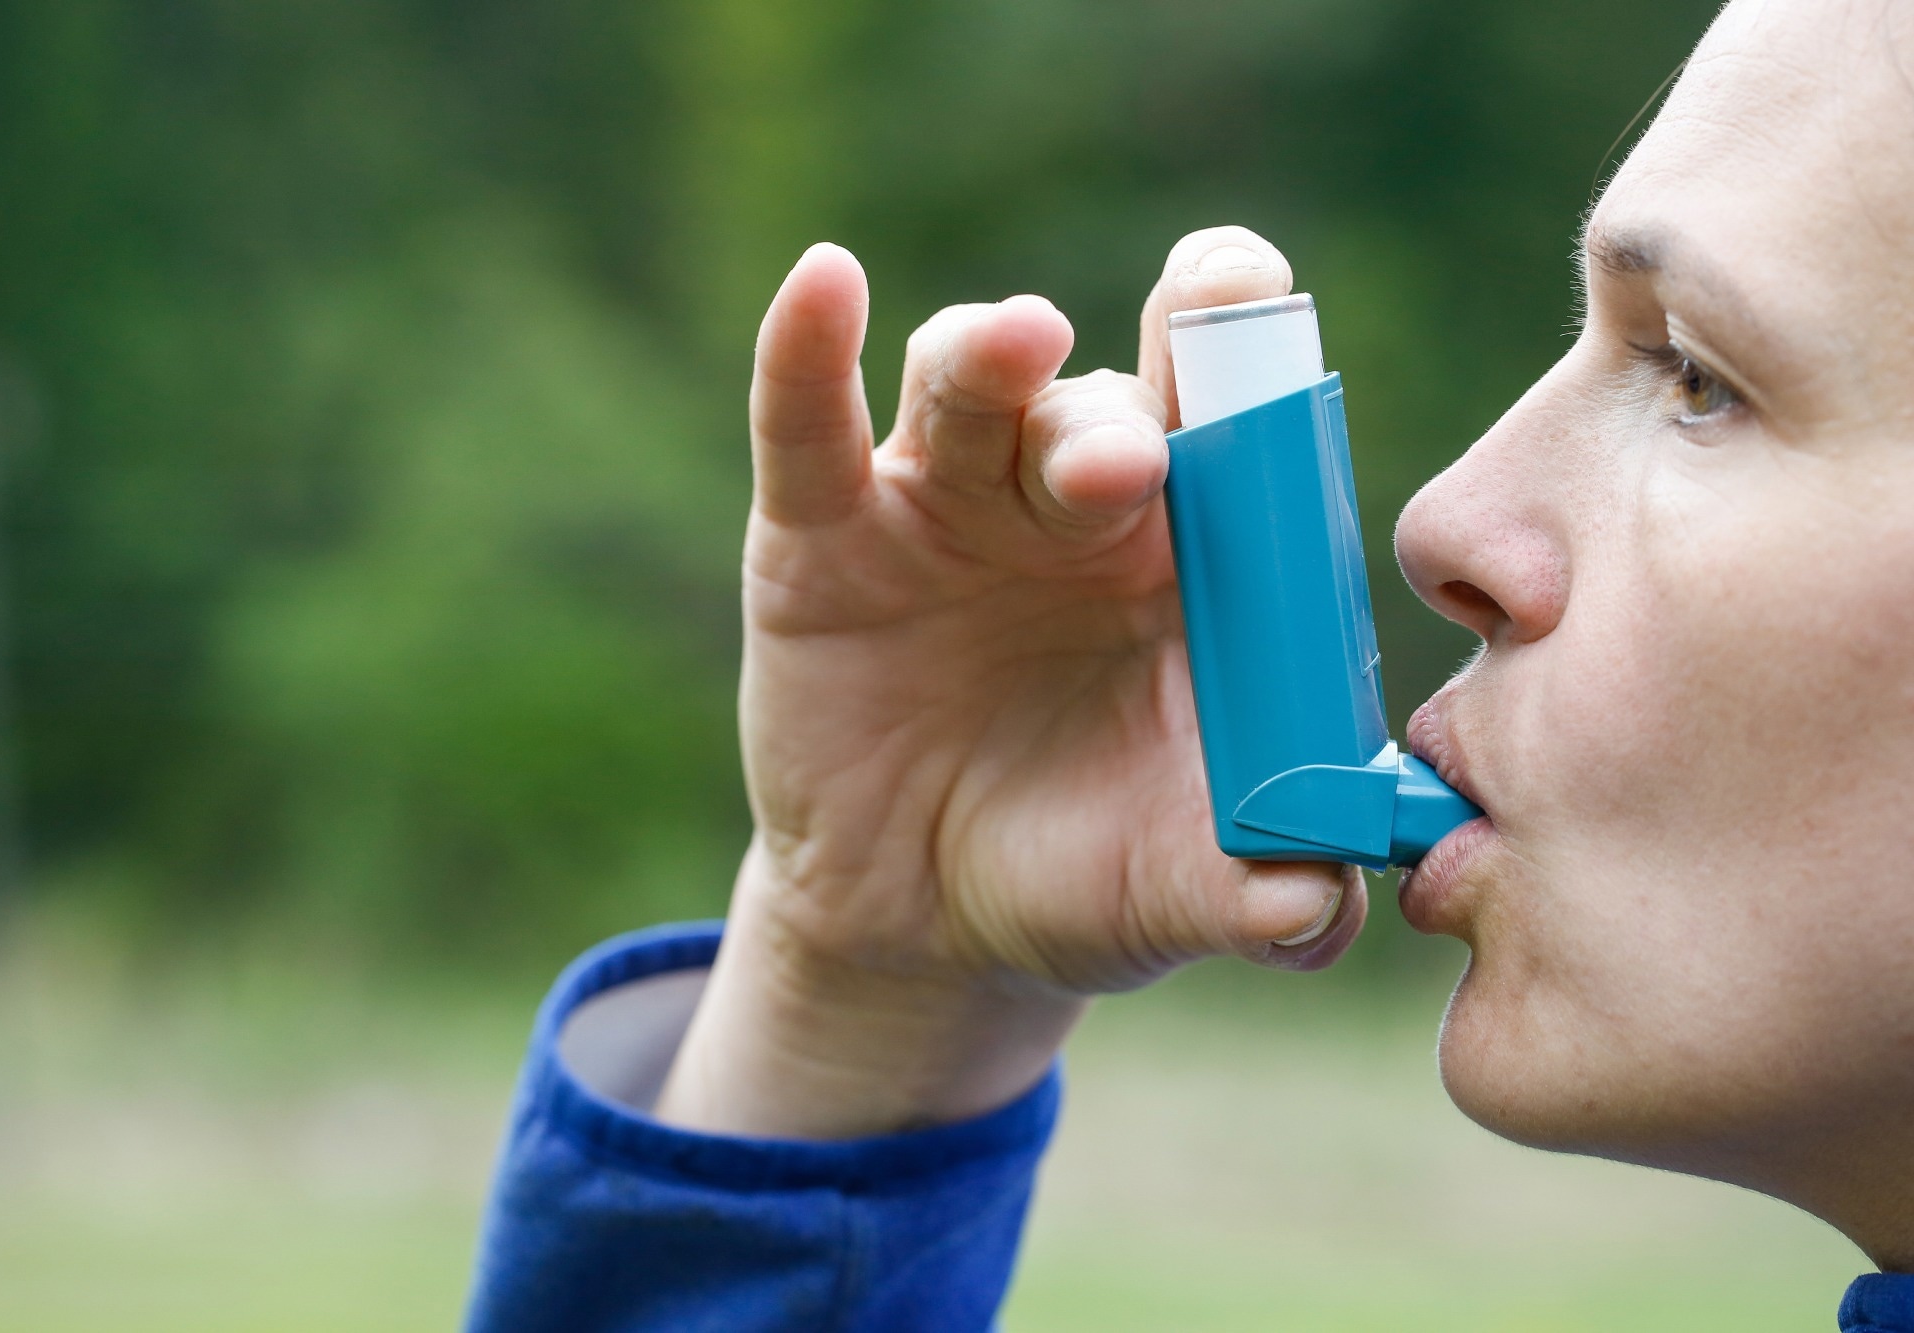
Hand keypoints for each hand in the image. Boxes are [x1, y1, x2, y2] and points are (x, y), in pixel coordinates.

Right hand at [653, 229, 1364, 1138]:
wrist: (926, 926)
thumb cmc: (1084, 872)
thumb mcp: (1174, 889)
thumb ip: (1268, 898)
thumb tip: (1318, 908)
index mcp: (1190, 553)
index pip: (1230, 415)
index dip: (1244, 344)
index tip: (1257, 309)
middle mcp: (1071, 501)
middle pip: (1101, 398)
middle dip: (1117, 414)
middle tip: (1131, 466)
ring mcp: (945, 503)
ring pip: (969, 386)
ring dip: (994, 358)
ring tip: (1018, 347)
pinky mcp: (822, 533)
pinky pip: (808, 428)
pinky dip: (806, 352)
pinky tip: (824, 284)